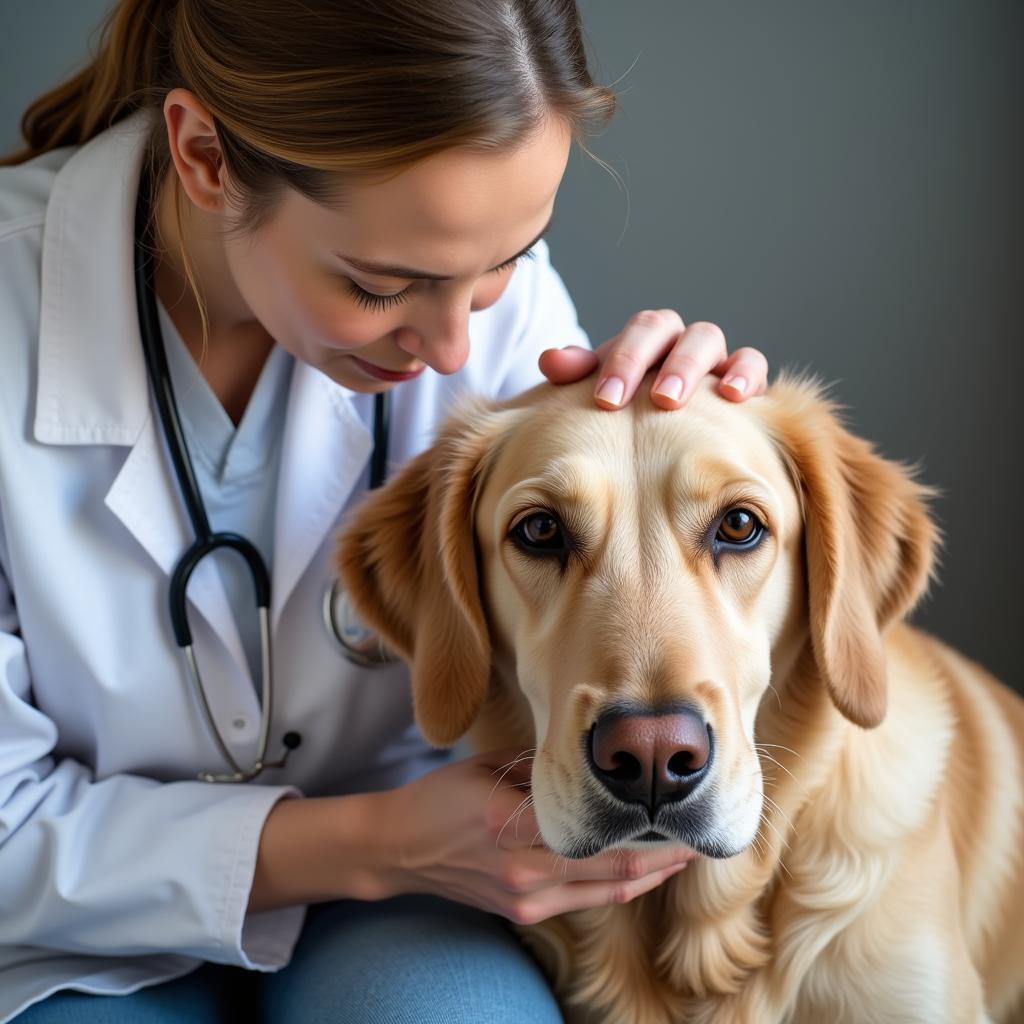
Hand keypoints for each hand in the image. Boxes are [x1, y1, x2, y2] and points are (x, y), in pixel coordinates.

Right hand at [376, 749, 693, 924]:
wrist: (400, 847)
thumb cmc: (442, 796)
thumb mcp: (491, 768)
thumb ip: (543, 774)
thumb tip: (599, 765)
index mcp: (512, 826)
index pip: (597, 835)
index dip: (646, 833)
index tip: (680, 815)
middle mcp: (524, 872)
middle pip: (613, 873)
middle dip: (662, 860)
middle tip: (697, 839)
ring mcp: (525, 899)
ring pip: (605, 894)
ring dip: (647, 877)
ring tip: (678, 855)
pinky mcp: (523, 912)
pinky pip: (584, 900)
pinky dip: (616, 886)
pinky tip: (639, 869)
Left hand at [539, 310, 767, 409]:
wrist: (663, 430)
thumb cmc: (631, 406)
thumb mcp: (604, 389)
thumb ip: (576, 373)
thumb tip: (551, 362)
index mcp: (649, 338)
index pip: (640, 331)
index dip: (626, 361)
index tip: (608, 400)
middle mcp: (682, 341)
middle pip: (678, 331)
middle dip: (667, 366)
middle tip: (658, 402)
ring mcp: (715, 359)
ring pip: (713, 342)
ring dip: (699, 369)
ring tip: (686, 400)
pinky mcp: (745, 381)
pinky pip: (753, 365)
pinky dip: (747, 376)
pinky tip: (736, 399)